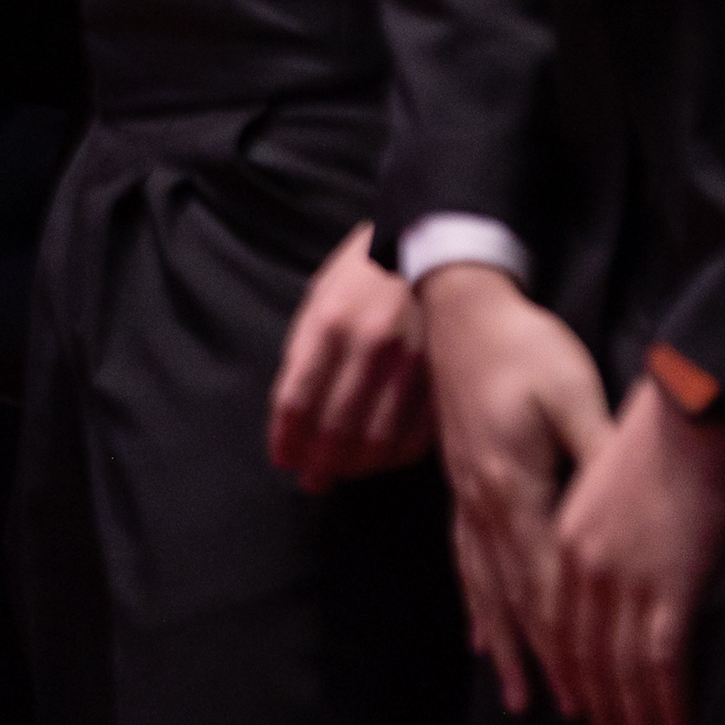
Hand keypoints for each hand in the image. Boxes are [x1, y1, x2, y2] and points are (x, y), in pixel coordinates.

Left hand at [267, 224, 433, 490]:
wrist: (430, 243)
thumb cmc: (364, 273)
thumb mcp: (320, 297)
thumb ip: (305, 352)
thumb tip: (293, 416)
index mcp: (330, 321)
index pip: (298, 398)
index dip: (286, 438)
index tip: (282, 460)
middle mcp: (370, 345)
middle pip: (335, 427)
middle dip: (318, 463)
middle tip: (311, 481)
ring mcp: (411, 363)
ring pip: (377, 440)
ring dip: (354, 467)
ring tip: (343, 473)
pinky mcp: (442, 376)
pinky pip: (416, 435)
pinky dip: (394, 457)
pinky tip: (380, 460)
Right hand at [419, 264, 613, 715]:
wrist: (461, 309)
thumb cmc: (523, 346)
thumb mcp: (572, 389)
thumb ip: (601, 449)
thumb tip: (633, 503)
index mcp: (515, 486)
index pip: (546, 583)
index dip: (569, 640)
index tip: (591, 686)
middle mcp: (485, 506)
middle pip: (517, 598)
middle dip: (545, 659)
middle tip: (569, 711)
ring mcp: (467, 499)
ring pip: (488, 589)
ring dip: (509, 645)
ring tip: (519, 695)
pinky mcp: (461, 485)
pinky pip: (466, 561)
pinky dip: (476, 606)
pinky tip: (479, 637)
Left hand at [548, 374, 724, 724]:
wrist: (693, 399)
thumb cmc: (660, 427)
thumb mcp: (606, 476)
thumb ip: (601, 525)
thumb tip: (618, 564)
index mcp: (566, 534)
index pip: (558, 621)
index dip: (569, 668)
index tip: (580, 701)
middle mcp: (584, 563)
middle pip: (583, 653)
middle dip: (598, 702)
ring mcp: (624, 577)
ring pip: (618, 668)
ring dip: (631, 714)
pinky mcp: (667, 582)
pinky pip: (660, 661)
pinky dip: (667, 702)